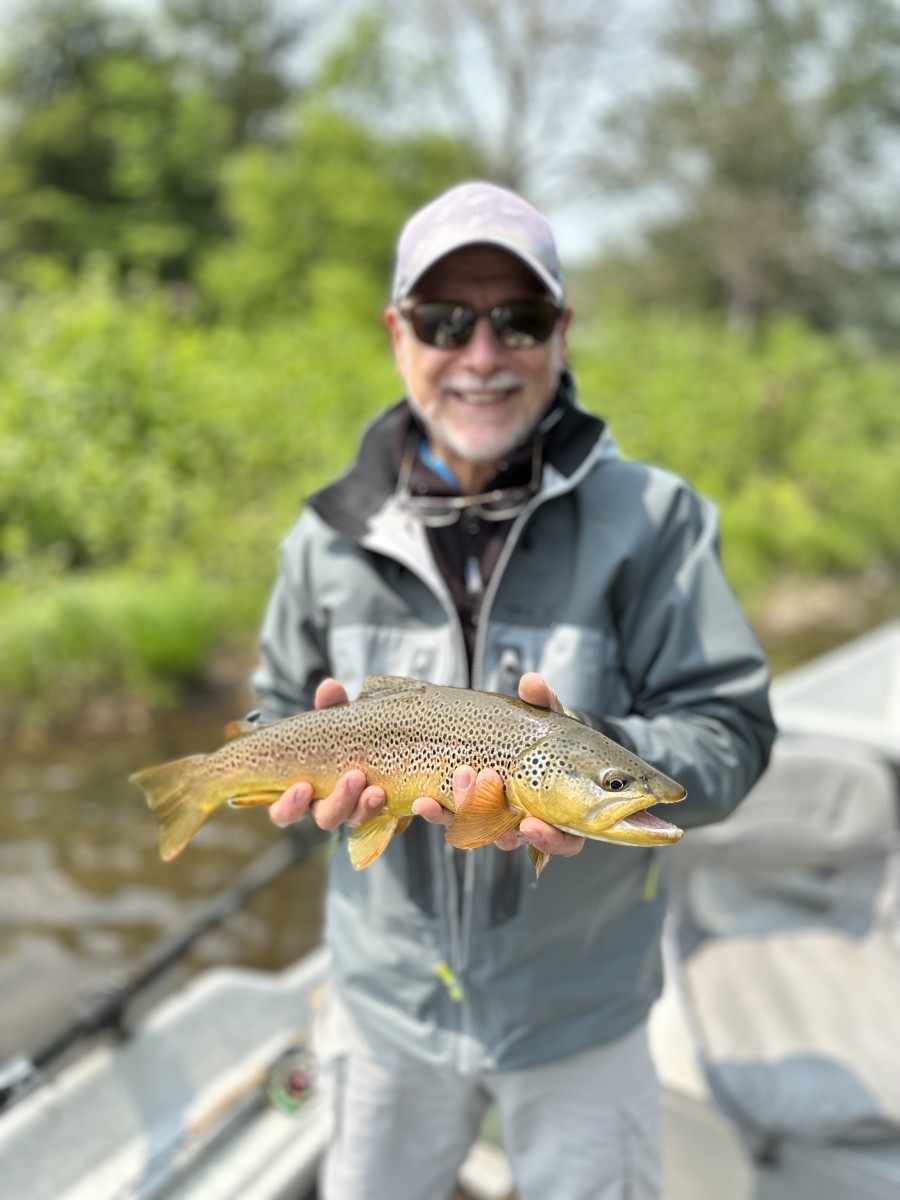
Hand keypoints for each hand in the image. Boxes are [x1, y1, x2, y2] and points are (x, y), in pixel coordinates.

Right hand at [269, 679, 386, 829]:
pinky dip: (388, 808)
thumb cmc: (339, 735)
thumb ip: (330, 707)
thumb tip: (330, 687)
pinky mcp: (379, 810)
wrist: (377, 741)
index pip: (284, 812)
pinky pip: (383, 816)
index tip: (303, 787)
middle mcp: (325, 807)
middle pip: (326, 818)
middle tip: (354, 777)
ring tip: (377, 789)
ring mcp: (353, 811)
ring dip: (365, 806)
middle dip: (340, 801)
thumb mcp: (334, 720)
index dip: (289, 805)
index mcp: (302, 793)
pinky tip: (396, 796)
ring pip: (355, 819)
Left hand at [412, 673, 583, 859]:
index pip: (560, 840)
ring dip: (459, 811)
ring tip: (447, 788)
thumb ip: (543, 701)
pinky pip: (452, 819)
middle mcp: (525, 824)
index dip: (547, 838)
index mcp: (558, 812)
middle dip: (492, 814)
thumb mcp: (547, 716)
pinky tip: (422, 800)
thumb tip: (531, 683)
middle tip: (484, 779)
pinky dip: (437, 811)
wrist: (516, 738)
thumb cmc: (544, 735)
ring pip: (476, 829)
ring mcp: (493, 821)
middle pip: (510, 836)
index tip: (530, 824)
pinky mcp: (466, 813)